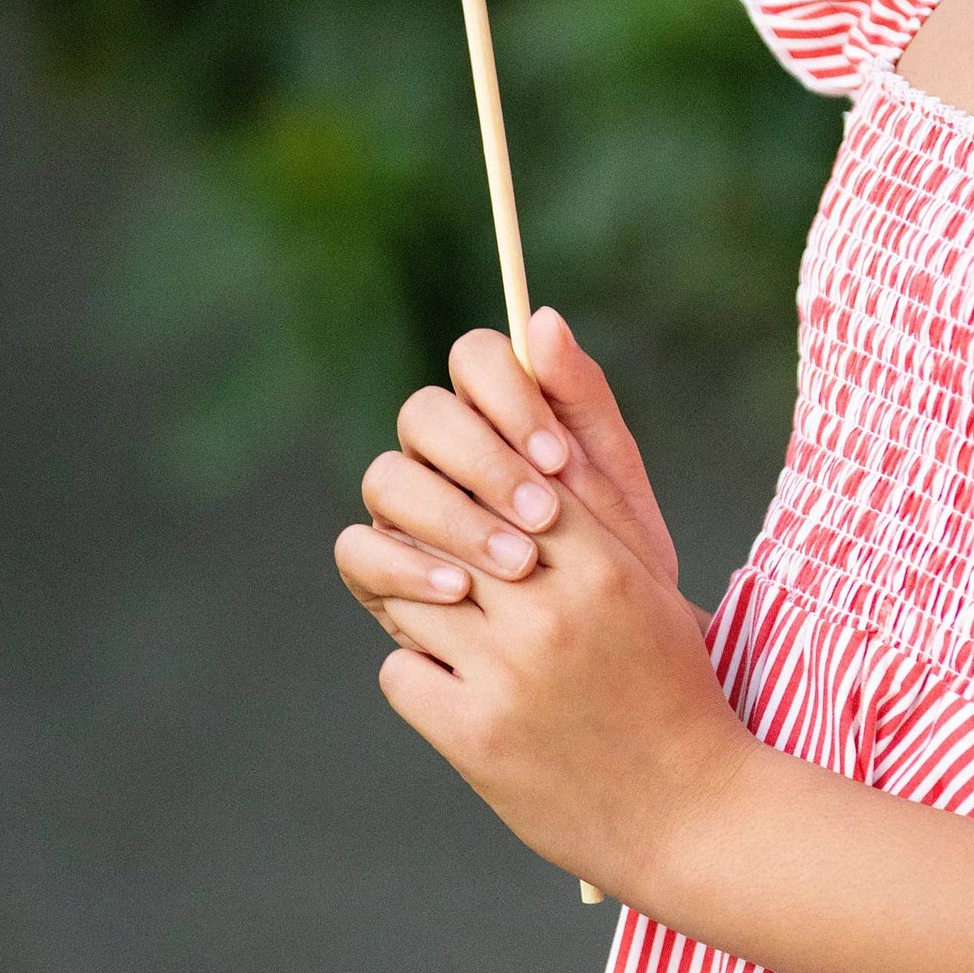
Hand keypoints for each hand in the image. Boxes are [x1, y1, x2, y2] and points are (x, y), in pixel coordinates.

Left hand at [335, 445, 754, 898]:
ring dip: (423, 610)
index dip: (480, 493)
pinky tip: (453, 686)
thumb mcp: (651, 591)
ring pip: (413, 598)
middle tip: (448, 568)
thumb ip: (595, 523)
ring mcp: (509, 677)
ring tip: (450, 628)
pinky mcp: (476, 737)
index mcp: (602, 569)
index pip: (507, 483)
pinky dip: (418, 674)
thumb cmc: (674, 690)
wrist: (694, 814)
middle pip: (449, 534)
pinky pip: (400, 673)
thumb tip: (533, 455)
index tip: (477, 514)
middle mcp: (552, 615)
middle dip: (442, 546)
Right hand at [346, 307, 687, 631]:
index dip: (510, 395)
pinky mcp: (379, 568)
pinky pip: (358, 550)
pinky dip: (406, 567)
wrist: (611, 653)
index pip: (476, 358)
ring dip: (454, 517)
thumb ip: (582, 401)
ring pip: (388, 478)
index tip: (557, 455)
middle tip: (544, 516)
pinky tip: (461, 590)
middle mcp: (439, 451)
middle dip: (485, 463)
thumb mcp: (615, 483)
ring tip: (519, 564)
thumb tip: (545, 320)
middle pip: (425, 415)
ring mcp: (404, 508)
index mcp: (496, 412)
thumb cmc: (614, 558)